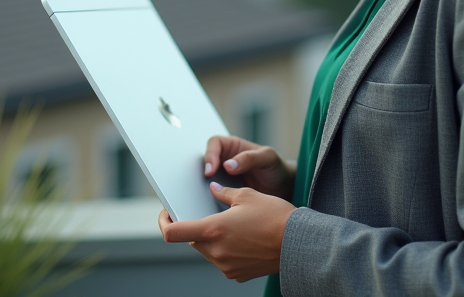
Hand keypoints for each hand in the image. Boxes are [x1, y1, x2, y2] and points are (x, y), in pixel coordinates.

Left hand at [158, 182, 296, 281]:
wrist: (299, 243)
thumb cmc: (274, 215)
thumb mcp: (247, 195)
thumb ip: (223, 193)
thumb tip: (211, 189)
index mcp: (213, 230)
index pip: (173, 233)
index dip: (164, 223)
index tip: (167, 215)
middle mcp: (216, 251)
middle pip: (192, 240)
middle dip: (197, 227)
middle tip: (211, 213)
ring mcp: (226, 266)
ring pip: (207, 250)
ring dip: (212, 238)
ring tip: (233, 225)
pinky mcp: (237, 274)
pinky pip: (223, 260)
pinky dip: (226, 249)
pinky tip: (243, 239)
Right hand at [203, 135, 295, 201]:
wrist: (285, 189)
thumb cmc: (277, 168)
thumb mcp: (267, 158)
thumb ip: (249, 158)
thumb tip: (227, 165)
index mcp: (234, 146)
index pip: (214, 143)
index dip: (210, 154)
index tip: (211, 170)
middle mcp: (226, 160)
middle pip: (206, 161)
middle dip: (202, 170)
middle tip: (206, 182)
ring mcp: (225, 177)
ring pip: (207, 178)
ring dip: (205, 185)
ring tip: (207, 194)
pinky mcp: (226, 192)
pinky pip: (215, 193)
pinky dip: (213, 197)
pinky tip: (215, 203)